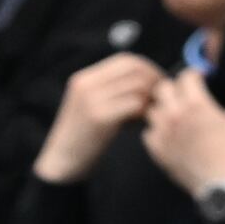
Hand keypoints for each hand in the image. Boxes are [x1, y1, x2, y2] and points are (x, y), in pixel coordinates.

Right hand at [36, 53, 168, 183]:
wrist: (61, 163)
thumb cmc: (83, 138)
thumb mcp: (91, 106)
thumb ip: (111, 92)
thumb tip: (147, 84)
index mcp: (85, 79)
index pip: (125, 60)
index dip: (147, 68)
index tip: (159, 83)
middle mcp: (87, 84)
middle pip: (133, 69)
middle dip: (154, 80)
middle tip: (162, 97)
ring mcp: (92, 100)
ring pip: (137, 86)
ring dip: (150, 98)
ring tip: (150, 112)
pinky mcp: (99, 118)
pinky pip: (134, 105)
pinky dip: (144, 112)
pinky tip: (141, 123)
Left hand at [142, 69, 224, 198]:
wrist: (221, 185)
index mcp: (197, 104)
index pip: (186, 76)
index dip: (194, 73)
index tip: (199, 77)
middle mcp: (176, 115)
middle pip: (163, 88)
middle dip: (173, 88)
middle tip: (182, 95)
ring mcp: (164, 133)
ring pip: (152, 111)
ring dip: (162, 110)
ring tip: (173, 116)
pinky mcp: (159, 151)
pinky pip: (147, 134)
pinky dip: (155, 133)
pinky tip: (166, 136)